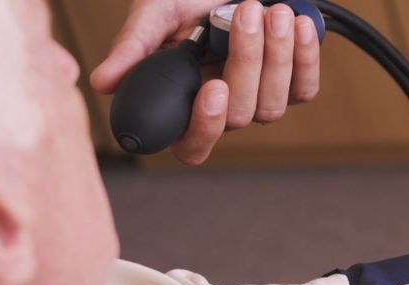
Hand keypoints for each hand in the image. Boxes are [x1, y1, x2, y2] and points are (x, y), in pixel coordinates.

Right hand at [90, 0, 320, 164]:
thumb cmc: (187, 0)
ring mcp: (258, 101)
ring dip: (277, 55)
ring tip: (273, 11)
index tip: (213, 86)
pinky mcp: (291, 87)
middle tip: (244, 12)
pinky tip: (298, 25)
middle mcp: (222, 111)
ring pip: (272, 106)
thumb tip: (103, 82)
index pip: (194, 146)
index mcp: (184, 105)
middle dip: (247, 61)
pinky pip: (304, 89)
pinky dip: (305, 57)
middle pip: (239, 116)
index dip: (205, 127)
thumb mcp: (155, 12)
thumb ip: (134, 45)